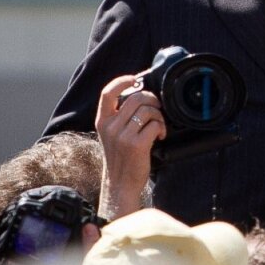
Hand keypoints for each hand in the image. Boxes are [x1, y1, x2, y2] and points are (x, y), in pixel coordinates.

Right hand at [95, 74, 164, 219]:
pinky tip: (159, 136)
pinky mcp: (136, 145)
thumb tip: (140, 94)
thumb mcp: (112, 135)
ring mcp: (122, 136)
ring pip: (148, 110)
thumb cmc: (120, 158)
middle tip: (158, 108)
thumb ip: (120, 117)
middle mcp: (110, 127)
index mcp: (103, 121)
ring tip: (158, 126)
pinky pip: (155, 125)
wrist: (119, 184)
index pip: (107, 93)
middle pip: (136, 97)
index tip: (134, 80)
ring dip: (159, 116)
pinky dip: (161, 128)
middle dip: (152, 99)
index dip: (122, 81)